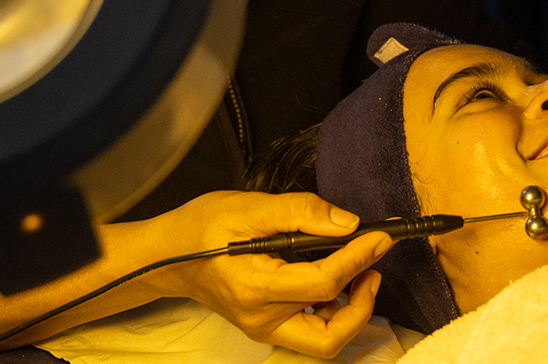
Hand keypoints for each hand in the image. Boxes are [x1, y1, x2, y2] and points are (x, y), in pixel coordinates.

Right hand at [139, 191, 394, 357]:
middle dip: (363, 306)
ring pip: (324, 341)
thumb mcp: (247, 206)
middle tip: (373, 268)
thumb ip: (300, 212)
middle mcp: (260, 319)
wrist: (166, 256)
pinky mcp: (267, 327)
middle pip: (329, 335)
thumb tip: (348, 223)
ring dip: (351, 311)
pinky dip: (332, 310)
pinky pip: (311, 332)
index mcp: (253, 288)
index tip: (380, 236)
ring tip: (358, 272)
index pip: (322, 283)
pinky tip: (333, 281)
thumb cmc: (201, 228)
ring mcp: (263, 328)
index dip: (358, 258)